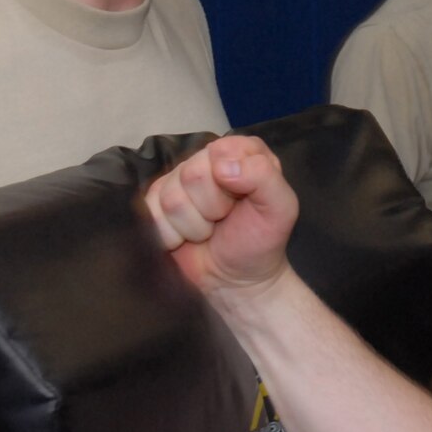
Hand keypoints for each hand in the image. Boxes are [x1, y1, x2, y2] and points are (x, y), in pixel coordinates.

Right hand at [145, 134, 299, 296]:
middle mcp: (205, 161)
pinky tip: (186, 238)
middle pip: (192, 174)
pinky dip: (172, 236)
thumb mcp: (281, 208)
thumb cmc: (260, 241)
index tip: (244, 199)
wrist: (235, 280)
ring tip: (208, 231)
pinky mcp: (153, 205)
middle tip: (224, 219)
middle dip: (212, 208)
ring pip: (171, 199)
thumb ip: (264, 176)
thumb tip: (221, 167)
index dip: (233, 180)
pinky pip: (150, 215)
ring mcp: (176, 182)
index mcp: (239, 152)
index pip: (222, 150)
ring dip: (194, 226)